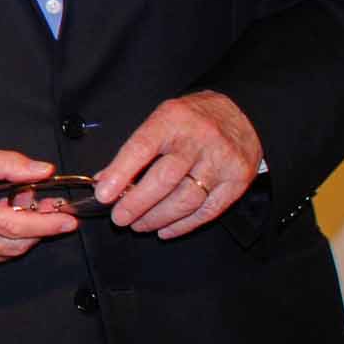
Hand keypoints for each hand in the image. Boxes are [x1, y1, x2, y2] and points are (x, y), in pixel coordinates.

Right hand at [0, 145, 79, 275]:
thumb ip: (9, 164)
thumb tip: (43, 171)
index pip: (17, 225)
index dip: (48, 224)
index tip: (68, 220)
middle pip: (17, 243)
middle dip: (37, 227)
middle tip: (40, 204)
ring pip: (6, 253)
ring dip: (19, 234)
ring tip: (10, 208)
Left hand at [94, 90, 262, 237]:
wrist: (240, 114)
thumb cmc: (191, 119)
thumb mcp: (160, 120)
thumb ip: (134, 150)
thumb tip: (105, 180)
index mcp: (172, 120)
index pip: (141, 148)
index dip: (120, 173)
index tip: (103, 194)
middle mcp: (198, 140)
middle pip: (164, 179)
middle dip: (137, 204)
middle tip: (120, 218)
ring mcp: (221, 161)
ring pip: (186, 199)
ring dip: (158, 218)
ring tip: (140, 225)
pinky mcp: (238, 181)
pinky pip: (208, 210)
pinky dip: (184, 225)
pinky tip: (166, 229)